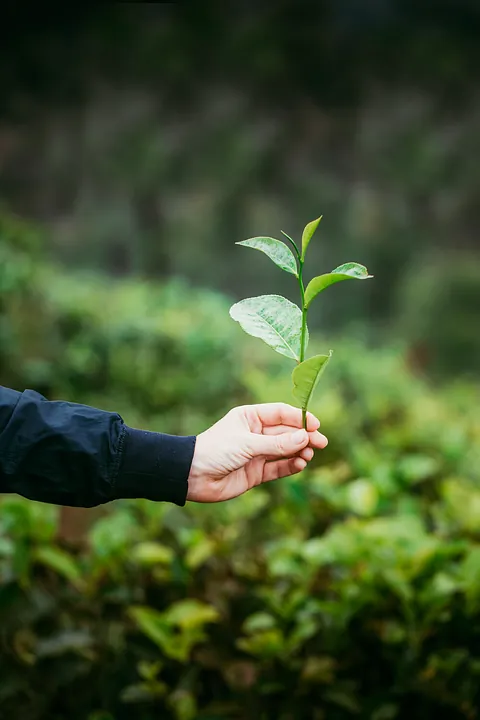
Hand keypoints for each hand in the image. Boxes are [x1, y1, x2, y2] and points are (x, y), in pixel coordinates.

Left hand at [187, 403, 327, 502]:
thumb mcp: (247, 444)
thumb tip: (305, 437)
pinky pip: (278, 468)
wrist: (193, 476)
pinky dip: (290, 466)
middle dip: (304, 437)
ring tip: (309, 455)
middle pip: (286, 433)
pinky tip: (300, 464)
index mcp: (250, 417)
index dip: (299, 418)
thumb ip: (277, 444)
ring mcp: (256, 453)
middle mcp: (255, 433)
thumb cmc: (216, 450)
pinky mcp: (256, 472)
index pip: (280, 414)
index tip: (315, 425)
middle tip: (322, 442)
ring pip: (285, 451)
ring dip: (299, 451)